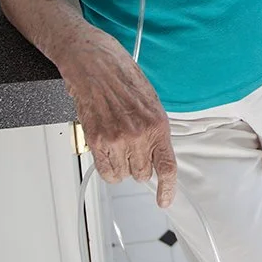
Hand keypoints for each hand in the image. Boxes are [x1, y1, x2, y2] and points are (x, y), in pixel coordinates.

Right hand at [59, 26, 177, 207]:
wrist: (93, 62)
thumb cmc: (120, 75)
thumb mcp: (151, 101)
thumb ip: (155, 130)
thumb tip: (156, 153)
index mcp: (157, 124)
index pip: (166, 166)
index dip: (167, 188)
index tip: (165, 199)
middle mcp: (138, 134)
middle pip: (142, 174)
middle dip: (138, 165)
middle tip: (131, 148)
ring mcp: (116, 139)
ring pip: (122, 175)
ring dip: (121, 165)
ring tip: (116, 144)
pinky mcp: (96, 140)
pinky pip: (105, 170)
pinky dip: (106, 166)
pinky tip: (106, 151)